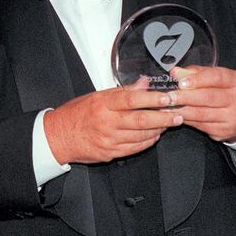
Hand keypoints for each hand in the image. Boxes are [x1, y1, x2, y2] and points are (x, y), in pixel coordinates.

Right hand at [44, 78, 183, 163]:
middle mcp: (106, 122)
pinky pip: (135, 148)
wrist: (58, 137)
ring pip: (141, 135)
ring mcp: (109, 140)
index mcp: (102, 104)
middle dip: (162, 117)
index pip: (131, 100)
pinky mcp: (111, 153)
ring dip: (158, 130)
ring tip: (168, 122)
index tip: (167, 97)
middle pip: (140, 120)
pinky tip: (154, 135)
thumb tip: (143, 82)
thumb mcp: (97, 95)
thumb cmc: (76, 114)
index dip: (151, 99)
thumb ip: (122, 91)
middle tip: (177, 114)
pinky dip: (148, 141)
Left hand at [167, 65, 235, 142]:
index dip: (197, 79)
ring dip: (182, 110)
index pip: (216, 77)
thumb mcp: (213, 78)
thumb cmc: (223, 92)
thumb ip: (195, 73)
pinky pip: (200, 124)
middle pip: (208, 97)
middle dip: (185, 97)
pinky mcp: (224, 130)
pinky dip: (186, 120)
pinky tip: (175, 116)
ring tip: (167, 107)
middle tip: (169, 97)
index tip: (181, 83)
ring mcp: (232, 116)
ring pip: (202, 113)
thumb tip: (176, 72)